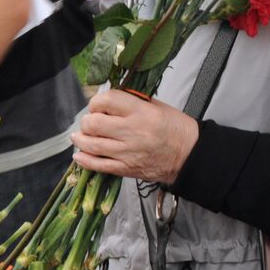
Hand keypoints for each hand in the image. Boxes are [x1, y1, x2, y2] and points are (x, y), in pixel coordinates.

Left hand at [72, 88, 199, 183]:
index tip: (97, 106)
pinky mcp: (126, 168)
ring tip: (79, 136)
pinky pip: (98, 165)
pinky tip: (79, 154)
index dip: (96, 102)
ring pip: (92, 145)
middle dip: (87, 121)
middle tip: (89, 122)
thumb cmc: (174, 128)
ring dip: (80, 139)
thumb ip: (131, 101)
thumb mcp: (156, 106)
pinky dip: (84, 160)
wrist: (190, 155)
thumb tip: (107, 100)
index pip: (107, 101)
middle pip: (94, 124)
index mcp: (142, 112)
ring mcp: (128, 152)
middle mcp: (133, 132)